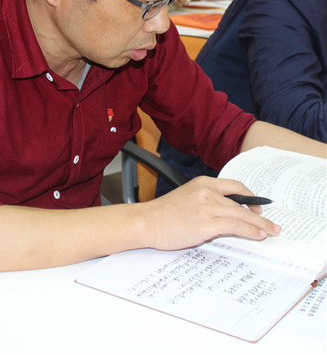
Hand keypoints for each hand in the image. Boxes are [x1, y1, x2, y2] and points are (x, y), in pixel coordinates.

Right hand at [140, 176, 280, 250]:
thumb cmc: (163, 214)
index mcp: (202, 183)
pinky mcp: (207, 223)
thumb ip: (206, 202)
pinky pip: (236, 226)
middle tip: (271, 224)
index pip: (234, 186)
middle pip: (241, 202)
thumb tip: (226, 214)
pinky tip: (258, 235)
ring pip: (242, 214)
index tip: (257, 206)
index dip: (250, 196)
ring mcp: (207, 207)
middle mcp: (207, 191)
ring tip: (271, 232)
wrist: (146, 222)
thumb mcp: (187, 199)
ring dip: (260, 225)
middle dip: (259, 214)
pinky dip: (251, 231)